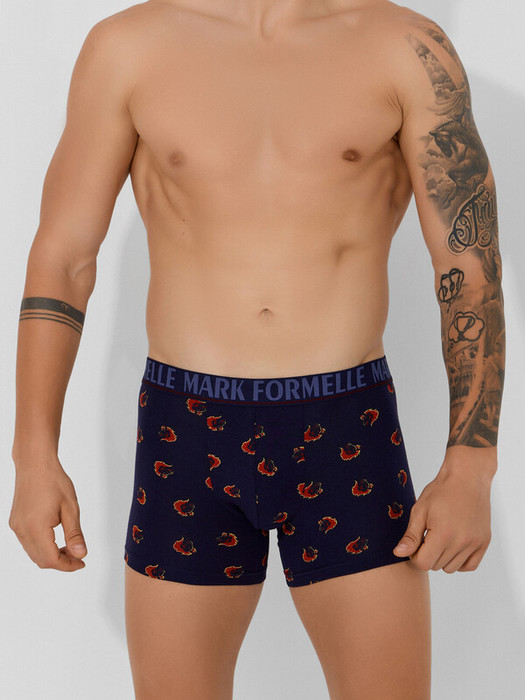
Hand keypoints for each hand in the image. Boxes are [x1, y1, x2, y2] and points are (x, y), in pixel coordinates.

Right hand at [9, 455, 87, 571]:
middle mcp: (22, 530)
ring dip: (51, 555)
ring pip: (33, 553)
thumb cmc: (54, 481)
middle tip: (78, 556)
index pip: (51, 559)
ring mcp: (16, 526)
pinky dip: (42, 547)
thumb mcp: (71, 507)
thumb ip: (75, 534)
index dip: (68, 565)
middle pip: (41, 560)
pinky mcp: (15, 522)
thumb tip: (81, 555)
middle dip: (61, 562)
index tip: (82, 563)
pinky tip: (56, 538)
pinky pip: (28, 543)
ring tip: (69, 547)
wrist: (35, 464)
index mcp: (36, 528)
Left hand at [392, 466, 491, 572]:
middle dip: (428, 554)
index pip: (423, 563)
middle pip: (436, 566)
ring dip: (443, 558)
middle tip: (428, 535)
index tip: (416, 541)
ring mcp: (475, 544)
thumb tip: (398, 554)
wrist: (467, 478)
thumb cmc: (440, 491)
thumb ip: (410, 536)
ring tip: (441, 537)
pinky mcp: (484, 542)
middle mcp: (461, 542)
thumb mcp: (420, 510)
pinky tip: (453, 545)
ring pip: (451, 568)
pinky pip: (470, 566)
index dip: (414, 554)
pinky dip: (460, 561)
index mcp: (443, 535)